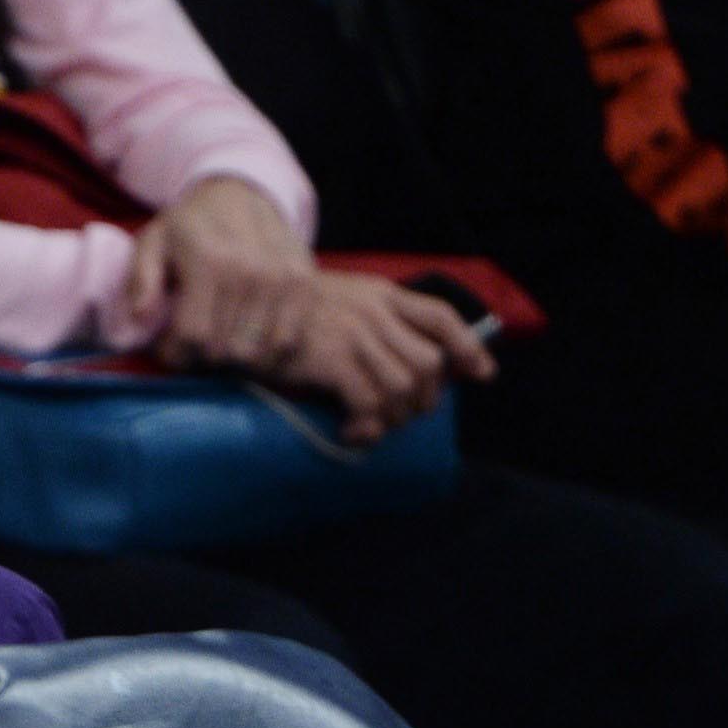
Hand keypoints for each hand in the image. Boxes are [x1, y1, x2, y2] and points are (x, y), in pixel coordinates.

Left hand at [125, 177, 313, 371]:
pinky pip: (284, 343)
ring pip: (253, 354)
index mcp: (210, 261)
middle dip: (201, 353)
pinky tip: (248, 332)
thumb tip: (141, 315)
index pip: (193, 338)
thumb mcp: (153, 243)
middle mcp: (249, 270)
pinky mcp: (302, 283)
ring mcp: (280, 278)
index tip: (169, 344)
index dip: (175, 352)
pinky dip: (265, 349)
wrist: (241, 193)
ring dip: (233, 353)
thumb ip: (141, 279)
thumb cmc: (189, 227)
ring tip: (221, 333)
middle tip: (195, 336)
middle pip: (222, 351)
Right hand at [273, 270, 496, 442]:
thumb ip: (372, 325)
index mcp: (381, 294)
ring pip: (403, 386)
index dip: (466, 347)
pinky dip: (369, 426)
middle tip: (402, 417)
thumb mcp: (339, 306)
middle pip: (427, 362)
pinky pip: (371, 402)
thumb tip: (403, 368)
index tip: (482, 374)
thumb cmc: (287, 318)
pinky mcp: (334, 360)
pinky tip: (353, 432)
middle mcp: (375, 312)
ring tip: (373, 428)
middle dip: (423, 399)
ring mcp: (356, 335)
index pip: (440, 317)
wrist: (245, 311)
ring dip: (395, 417)